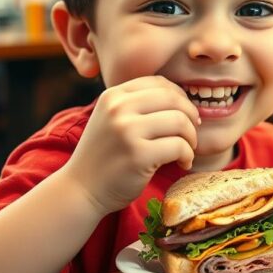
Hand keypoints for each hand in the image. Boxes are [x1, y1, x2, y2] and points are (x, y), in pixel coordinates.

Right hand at [61, 76, 199, 213]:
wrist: (81, 190)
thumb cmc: (106, 155)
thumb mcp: (112, 119)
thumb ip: (138, 105)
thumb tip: (183, 98)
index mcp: (114, 96)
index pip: (160, 83)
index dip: (181, 97)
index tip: (186, 115)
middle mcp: (118, 108)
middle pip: (174, 99)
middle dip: (191, 116)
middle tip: (191, 134)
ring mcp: (127, 131)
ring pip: (180, 121)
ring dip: (191, 137)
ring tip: (187, 150)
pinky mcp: (138, 155)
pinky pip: (179, 146)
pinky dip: (187, 155)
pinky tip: (183, 163)